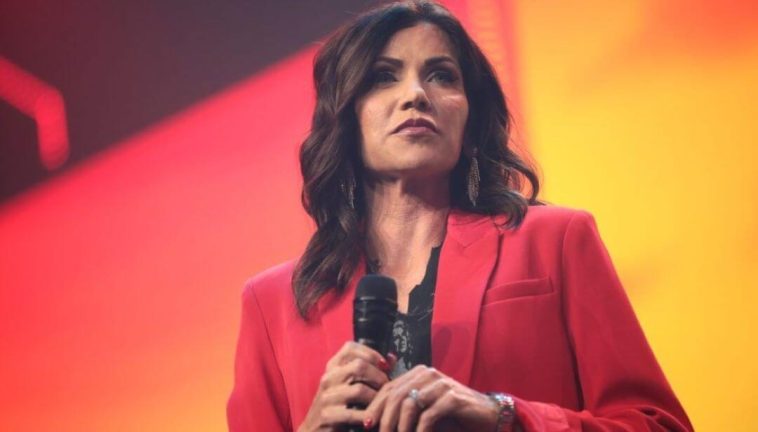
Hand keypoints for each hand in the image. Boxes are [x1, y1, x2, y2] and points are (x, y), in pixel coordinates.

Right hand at [298, 341, 394, 431]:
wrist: (316, 431)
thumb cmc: (339, 406)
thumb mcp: (351, 385)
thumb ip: (372, 371)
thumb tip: (392, 357)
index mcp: (333, 367)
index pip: (350, 348)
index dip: (371, 353)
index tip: (384, 365)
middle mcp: (328, 378)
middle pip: (359, 366)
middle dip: (379, 377)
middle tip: (387, 388)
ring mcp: (326, 396)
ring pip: (359, 389)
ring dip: (376, 398)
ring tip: (382, 405)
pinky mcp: (327, 415)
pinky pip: (354, 413)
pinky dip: (368, 416)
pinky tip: (372, 420)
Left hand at [362, 365, 499, 431]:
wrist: (487, 416)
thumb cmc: (453, 415)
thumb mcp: (425, 409)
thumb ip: (405, 410)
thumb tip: (376, 423)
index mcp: (418, 373)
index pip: (388, 388)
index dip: (375, 406)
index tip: (366, 425)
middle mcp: (428, 374)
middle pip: (395, 395)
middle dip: (385, 420)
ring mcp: (441, 384)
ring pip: (409, 404)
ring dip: (401, 427)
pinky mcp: (453, 398)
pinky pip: (428, 416)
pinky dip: (420, 431)